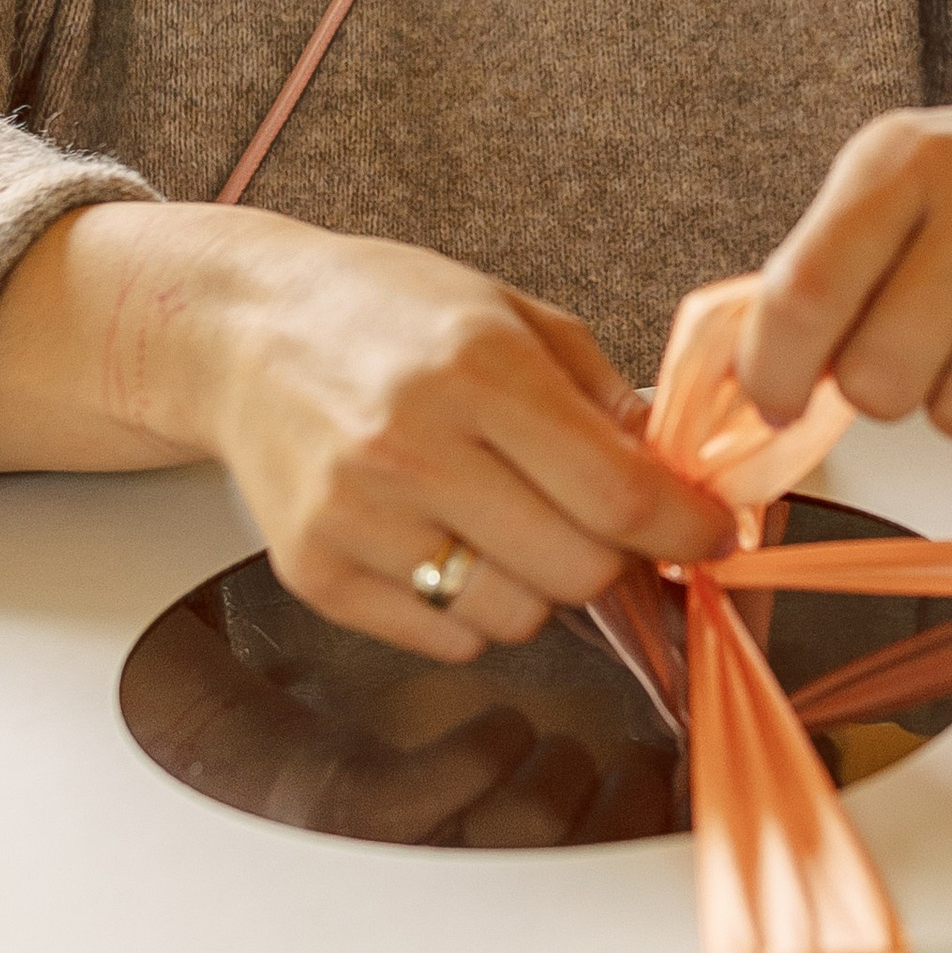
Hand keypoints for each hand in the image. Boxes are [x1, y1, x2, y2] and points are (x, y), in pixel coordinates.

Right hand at [0, 202, 728, 661]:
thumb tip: (678, 478)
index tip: (709, 533)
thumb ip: (600, 395)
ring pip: (514, 619)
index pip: (616, 493)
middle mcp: (411, 446)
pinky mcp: (314, 572)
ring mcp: (355, 517)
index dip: (684, 529)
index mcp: (476, 369)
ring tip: (512, 525)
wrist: (243, 331)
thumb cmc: (386, 315)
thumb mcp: (509, 315)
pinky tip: (448, 542)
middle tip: (603, 524)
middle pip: (575, 570)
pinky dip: (468, 607)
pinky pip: (443, 637)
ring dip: (541, 588)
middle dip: (615, 558)